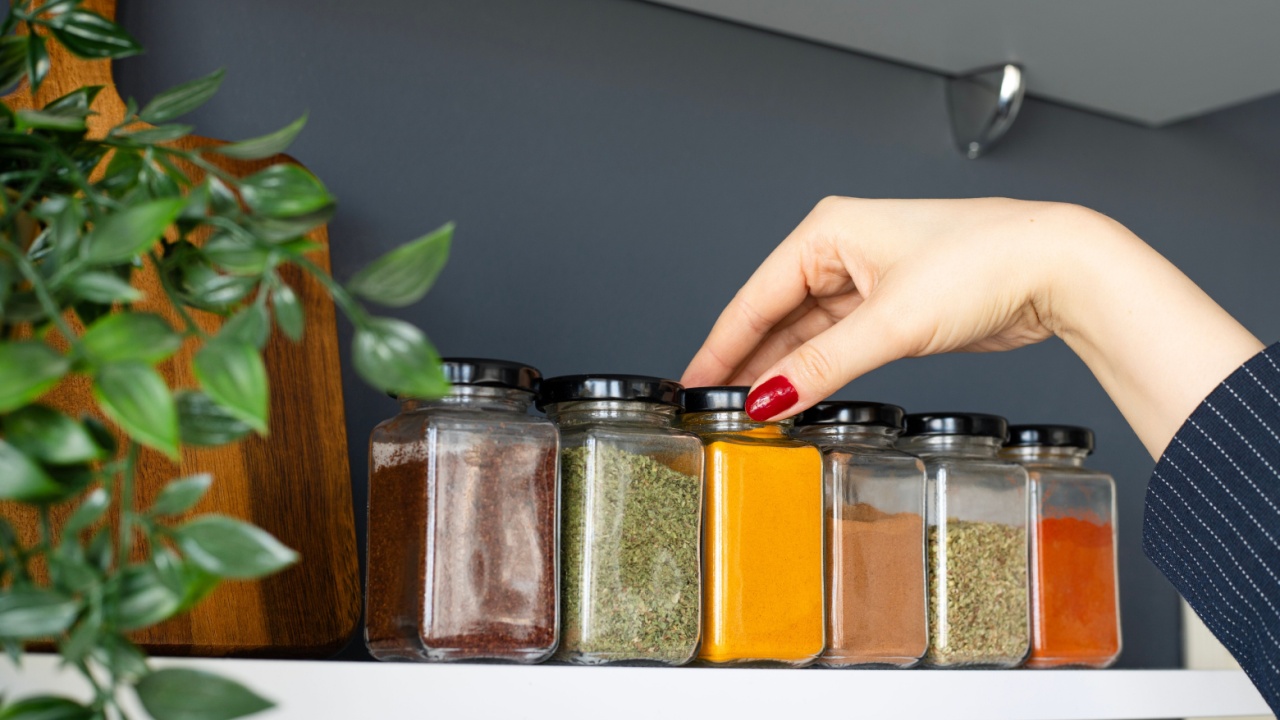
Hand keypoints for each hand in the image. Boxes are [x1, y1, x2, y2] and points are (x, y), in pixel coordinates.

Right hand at [682, 196, 1261, 456]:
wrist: (1059, 269)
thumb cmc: (983, 263)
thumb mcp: (890, 322)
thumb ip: (822, 365)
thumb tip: (767, 399)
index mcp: (828, 233)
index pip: (755, 297)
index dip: (722, 345)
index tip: (693, 384)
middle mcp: (843, 251)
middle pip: (776, 316)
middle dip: (748, 362)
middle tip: (715, 408)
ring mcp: (870, 280)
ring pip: (808, 333)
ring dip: (784, 371)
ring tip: (751, 412)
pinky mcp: (895, 308)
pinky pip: (839, 343)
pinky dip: (819, 371)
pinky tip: (799, 396)